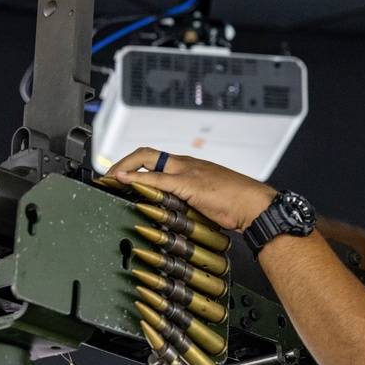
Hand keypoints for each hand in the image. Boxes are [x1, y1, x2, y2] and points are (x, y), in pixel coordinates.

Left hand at [105, 147, 276, 231]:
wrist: (255, 205)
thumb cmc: (238, 204)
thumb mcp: (208, 200)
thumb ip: (189, 200)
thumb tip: (173, 211)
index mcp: (191, 167)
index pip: (156, 157)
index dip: (134, 163)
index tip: (120, 175)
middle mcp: (187, 165)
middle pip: (147, 153)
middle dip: (123, 161)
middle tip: (108, 176)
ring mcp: (187, 172)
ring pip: (148, 160)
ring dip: (124, 168)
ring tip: (109, 180)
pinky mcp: (189, 184)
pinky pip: (157, 178)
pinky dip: (137, 178)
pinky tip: (124, 182)